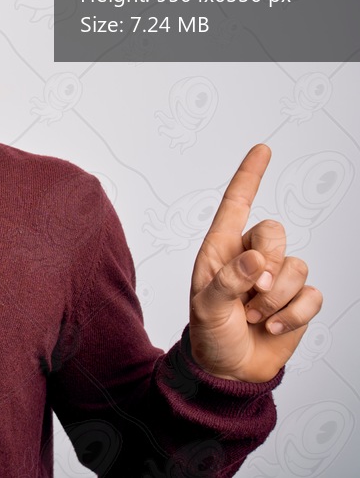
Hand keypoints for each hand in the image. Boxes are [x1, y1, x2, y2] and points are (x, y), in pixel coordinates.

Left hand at [188, 144, 322, 382]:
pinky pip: (311, 294)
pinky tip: (271, 327)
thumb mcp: (206, 307)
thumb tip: (256, 259)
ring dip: (275, 299)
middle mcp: (250, 256)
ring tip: (252, 316)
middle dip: (265, 265)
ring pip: (296, 266)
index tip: (263, 149)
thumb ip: (227, 281)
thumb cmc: (209, 334)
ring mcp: (277, 277)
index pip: (237, 204)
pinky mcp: (297, 299)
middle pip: (274, 232)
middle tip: (248, 294)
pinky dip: (292, 316)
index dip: (250, 176)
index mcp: (221, 249)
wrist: (229, 369)